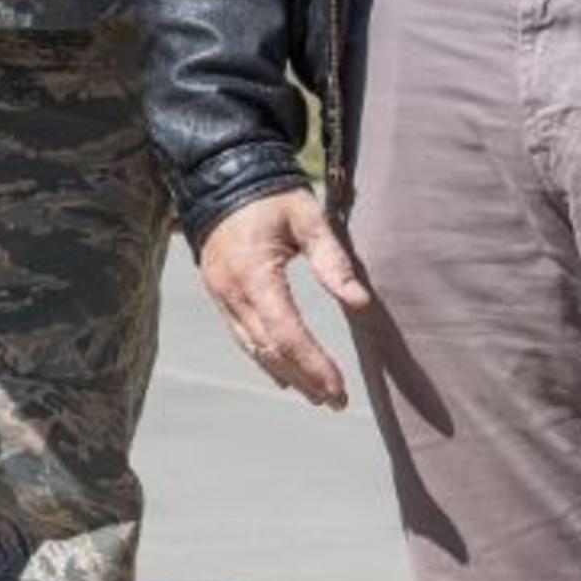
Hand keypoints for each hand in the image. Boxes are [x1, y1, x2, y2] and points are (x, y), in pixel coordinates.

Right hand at [195, 188, 378, 412]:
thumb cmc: (272, 196)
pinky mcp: (218, 295)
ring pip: (252, 348)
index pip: (286, 333)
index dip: (313, 364)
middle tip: (336, 401)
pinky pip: (241, 336)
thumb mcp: (309, 218)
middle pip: (269, 350)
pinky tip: (284, 375)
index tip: (339, 387)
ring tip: (317, 396)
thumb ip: (333, 260)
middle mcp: (232, 291)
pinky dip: (264, 359)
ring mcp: (220, 296)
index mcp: (254, 273)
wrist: (221, 179)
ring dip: (285, 375)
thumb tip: (361, 303)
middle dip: (303, 379)